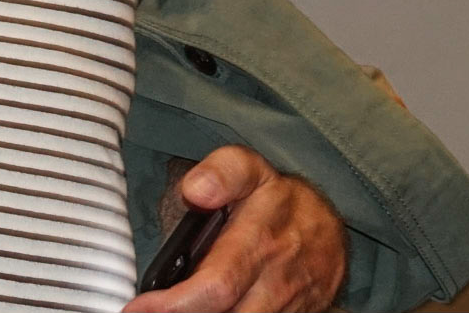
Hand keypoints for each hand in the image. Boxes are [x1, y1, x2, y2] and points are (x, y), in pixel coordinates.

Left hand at [125, 146, 346, 312]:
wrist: (328, 232)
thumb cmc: (278, 203)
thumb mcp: (251, 170)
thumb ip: (222, 172)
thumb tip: (194, 190)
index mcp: (261, 236)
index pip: (217, 283)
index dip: (174, 303)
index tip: (139, 307)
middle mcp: (277, 277)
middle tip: (146, 312)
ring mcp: (287, 305)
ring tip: (175, 306)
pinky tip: (203, 309)